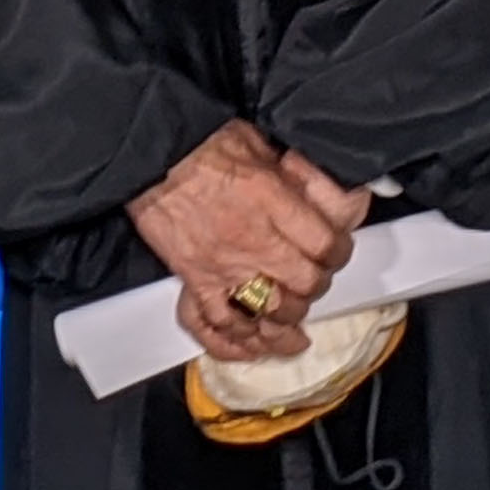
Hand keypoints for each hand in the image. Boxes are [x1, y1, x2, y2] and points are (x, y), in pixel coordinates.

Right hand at [123, 122, 365, 362]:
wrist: (151, 154)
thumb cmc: (202, 143)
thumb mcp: (261, 144)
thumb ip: (295, 173)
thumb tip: (326, 186)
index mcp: (273, 200)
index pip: (325, 244)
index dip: (338, 252)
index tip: (335, 251)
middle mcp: (253, 238)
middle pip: (305, 284)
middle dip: (316, 286)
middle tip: (314, 281)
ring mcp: (223, 264)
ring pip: (269, 312)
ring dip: (286, 319)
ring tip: (293, 322)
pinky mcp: (194, 279)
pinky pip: (217, 323)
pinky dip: (236, 341)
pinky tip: (251, 346)